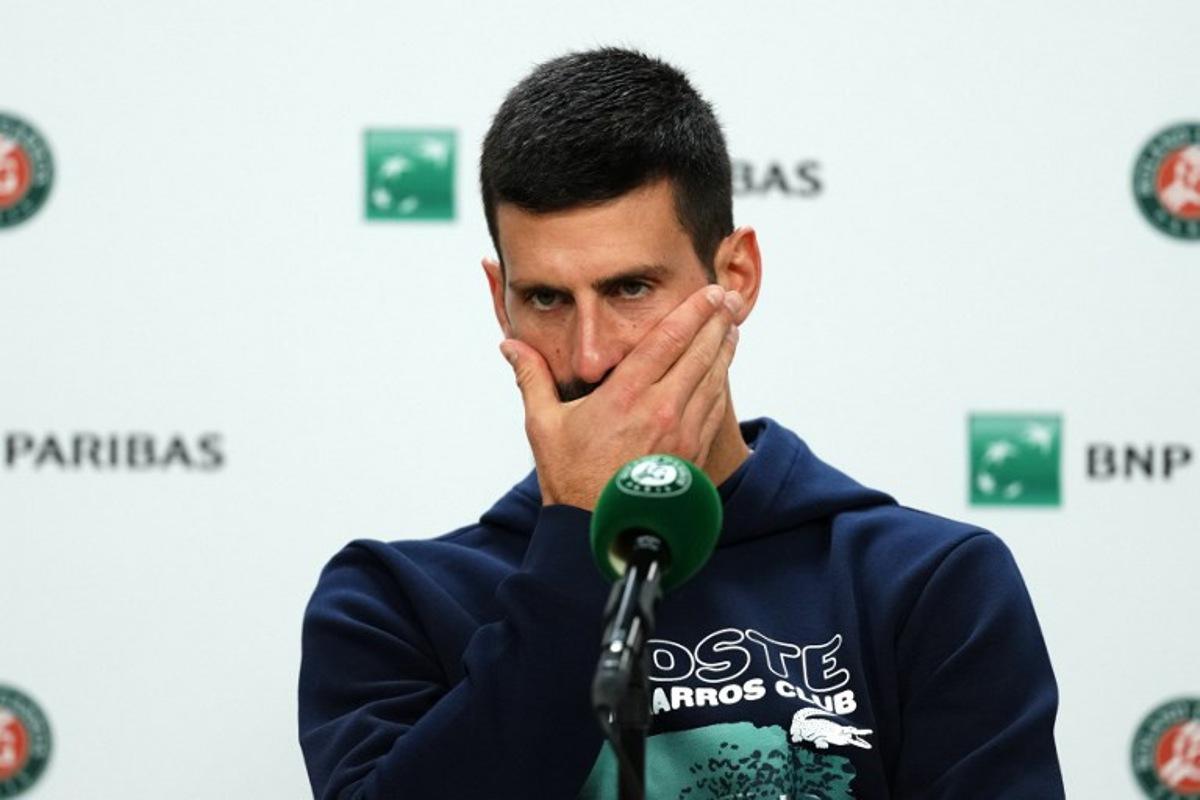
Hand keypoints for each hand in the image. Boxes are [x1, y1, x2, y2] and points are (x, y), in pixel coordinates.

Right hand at [500, 284, 740, 508]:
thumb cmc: (570, 480)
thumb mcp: (543, 425)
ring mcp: (681, 434)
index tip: (707, 292)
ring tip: (730, 328)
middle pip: (700, 353)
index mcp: (626, 396)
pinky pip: (714, 409)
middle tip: (728, 299)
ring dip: (724, 350)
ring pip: (713, 380)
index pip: (668, 340)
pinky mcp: (692, 454)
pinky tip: (721, 372)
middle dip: (716, 322)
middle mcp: (660, 410)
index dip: (692, 311)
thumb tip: (509, 346)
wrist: (599, 531)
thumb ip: (531, 378)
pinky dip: (721, 384)